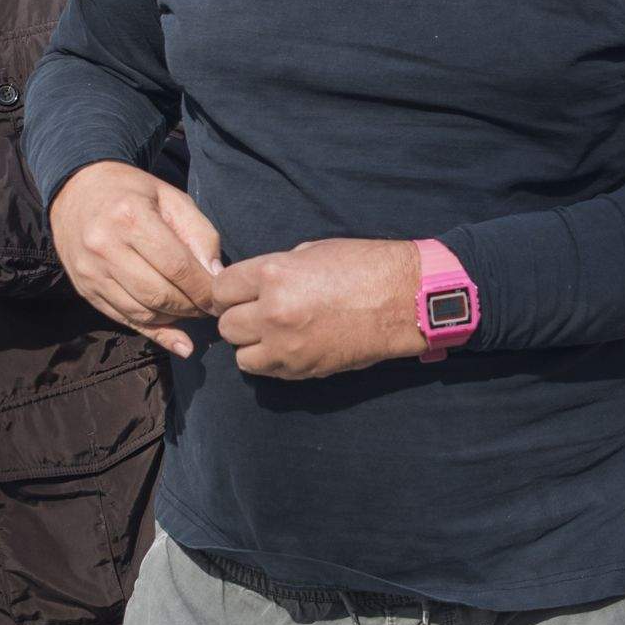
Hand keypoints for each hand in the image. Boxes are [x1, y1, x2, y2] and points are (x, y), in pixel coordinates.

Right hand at [50, 161, 223, 356]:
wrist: (76, 192)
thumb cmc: (131, 193)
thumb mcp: (171, 198)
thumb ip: (199, 234)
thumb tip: (216, 276)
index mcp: (130, 217)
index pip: (177, 266)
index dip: (204, 288)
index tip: (221, 296)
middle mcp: (105, 246)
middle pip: (159, 294)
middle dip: (192, 307)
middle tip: (209, 306)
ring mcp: (91, 272)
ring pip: (142, 312)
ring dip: (174, 319)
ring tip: (192, 310)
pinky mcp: (85, 290)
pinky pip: (125, 320)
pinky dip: (155, 331)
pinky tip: (178, 339)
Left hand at [209, 237, 422, 380]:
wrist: (404, 300)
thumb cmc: (364, 267)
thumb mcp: (311, 252)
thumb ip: (275, 270)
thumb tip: (252, 286)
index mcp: (273, 274)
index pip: (220, 290)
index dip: (229, 292)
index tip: (240, 294)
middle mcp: (273, 312)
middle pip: (227, 326)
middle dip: (239, 318)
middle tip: (259, 313)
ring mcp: (287, 345)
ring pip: (241, 355)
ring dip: (252, 345)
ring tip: (273, 334)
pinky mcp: (302, 368)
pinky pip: (266, 371)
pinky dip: (271, 362)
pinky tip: (290, 346)